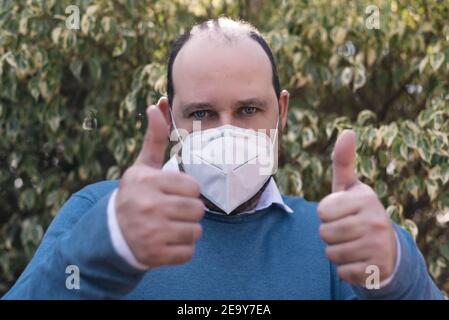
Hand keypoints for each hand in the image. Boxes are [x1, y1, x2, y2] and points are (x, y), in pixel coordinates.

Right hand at [115, 100, 204, 268]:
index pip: (193, 187)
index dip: (188, 191)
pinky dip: (182, 250)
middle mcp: (148, 207)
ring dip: (187, 230)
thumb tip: (157, 104)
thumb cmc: (135, 195)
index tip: (175, 193)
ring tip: (170, 226)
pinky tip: (166, 242)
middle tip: (173, 211)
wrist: (113, 234)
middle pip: (197, 210)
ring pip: (195, 232)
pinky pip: (188, 253)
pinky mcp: (154, 256)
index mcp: (148, 182)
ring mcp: (151, 233)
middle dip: (189, 211)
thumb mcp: (142, 167)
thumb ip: (154, 138)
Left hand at [317, 130, 396, 284]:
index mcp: (366, 198)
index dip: (326, 214)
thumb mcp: (350, 188)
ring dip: (336, 251)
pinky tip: (359, 261)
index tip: (341, 212)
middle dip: (329, 234)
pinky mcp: (376, 270)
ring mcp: (378, 246)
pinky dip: (345, 269)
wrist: (386, 248)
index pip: (322, 210)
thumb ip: (343, 162)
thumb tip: (347, 131)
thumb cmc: (358, 212)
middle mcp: (376, 220)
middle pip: (325, 232)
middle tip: (346, 231)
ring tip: (352, 244)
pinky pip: (342, 272)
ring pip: (331, 253)